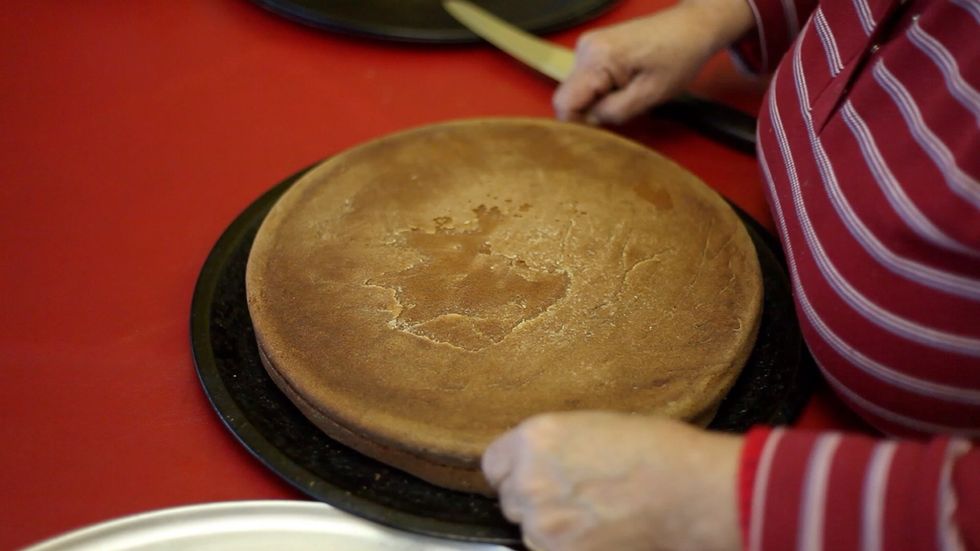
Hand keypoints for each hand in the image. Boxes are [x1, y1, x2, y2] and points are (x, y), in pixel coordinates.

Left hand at [482, 411, 743, 550]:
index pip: (494, 463)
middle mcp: (529, 480)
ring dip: (551, 525)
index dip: (514, 470)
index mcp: (534, 439)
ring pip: (529, 529)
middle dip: (534, 498)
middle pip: (510, 498)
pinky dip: (567, 546)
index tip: (530, 474)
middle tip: (573, 495)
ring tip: (592, 514)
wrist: (687, 492)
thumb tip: (540, 462)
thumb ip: (553, 447)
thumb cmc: (654, 451)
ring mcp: (542, 523)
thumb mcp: (591, 427)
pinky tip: (599, 532)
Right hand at [553, 0, 754, 123]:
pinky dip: (602, 90)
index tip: (602, 130)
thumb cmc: (678, 57)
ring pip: (578, 91)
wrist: (691, 27)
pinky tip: (626, 85)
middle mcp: (585, 48)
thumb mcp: (649, 95)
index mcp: (597, 57)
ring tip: (630, 94)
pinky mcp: (593, 48)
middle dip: (592, 111)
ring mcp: (587, 46)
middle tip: (625, 110)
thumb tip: (587, 123)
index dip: (578, 124)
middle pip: (570, 97)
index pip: (564, 103)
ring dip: (599, 101)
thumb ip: (613, 113)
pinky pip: (587, 81)